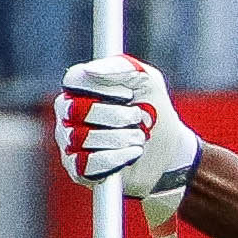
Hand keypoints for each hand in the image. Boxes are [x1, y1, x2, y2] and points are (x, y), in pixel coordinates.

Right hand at [54, 56, 197, 237]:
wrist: (169, 149)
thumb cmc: (152, 109)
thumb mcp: (147, 80)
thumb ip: (123, 68)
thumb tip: (90, 70)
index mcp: (80, 89)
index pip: (74, 80)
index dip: (104, 88)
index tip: (129, 94)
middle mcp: (67, 115)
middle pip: (77, 109)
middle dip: (118, 115)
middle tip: (138, 118)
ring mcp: (69, 142)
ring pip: (82, 137)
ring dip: (122, 138)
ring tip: (139, 137)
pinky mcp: (77, 169)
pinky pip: (86, 164)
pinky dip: (116, 158)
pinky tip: (132, 154)